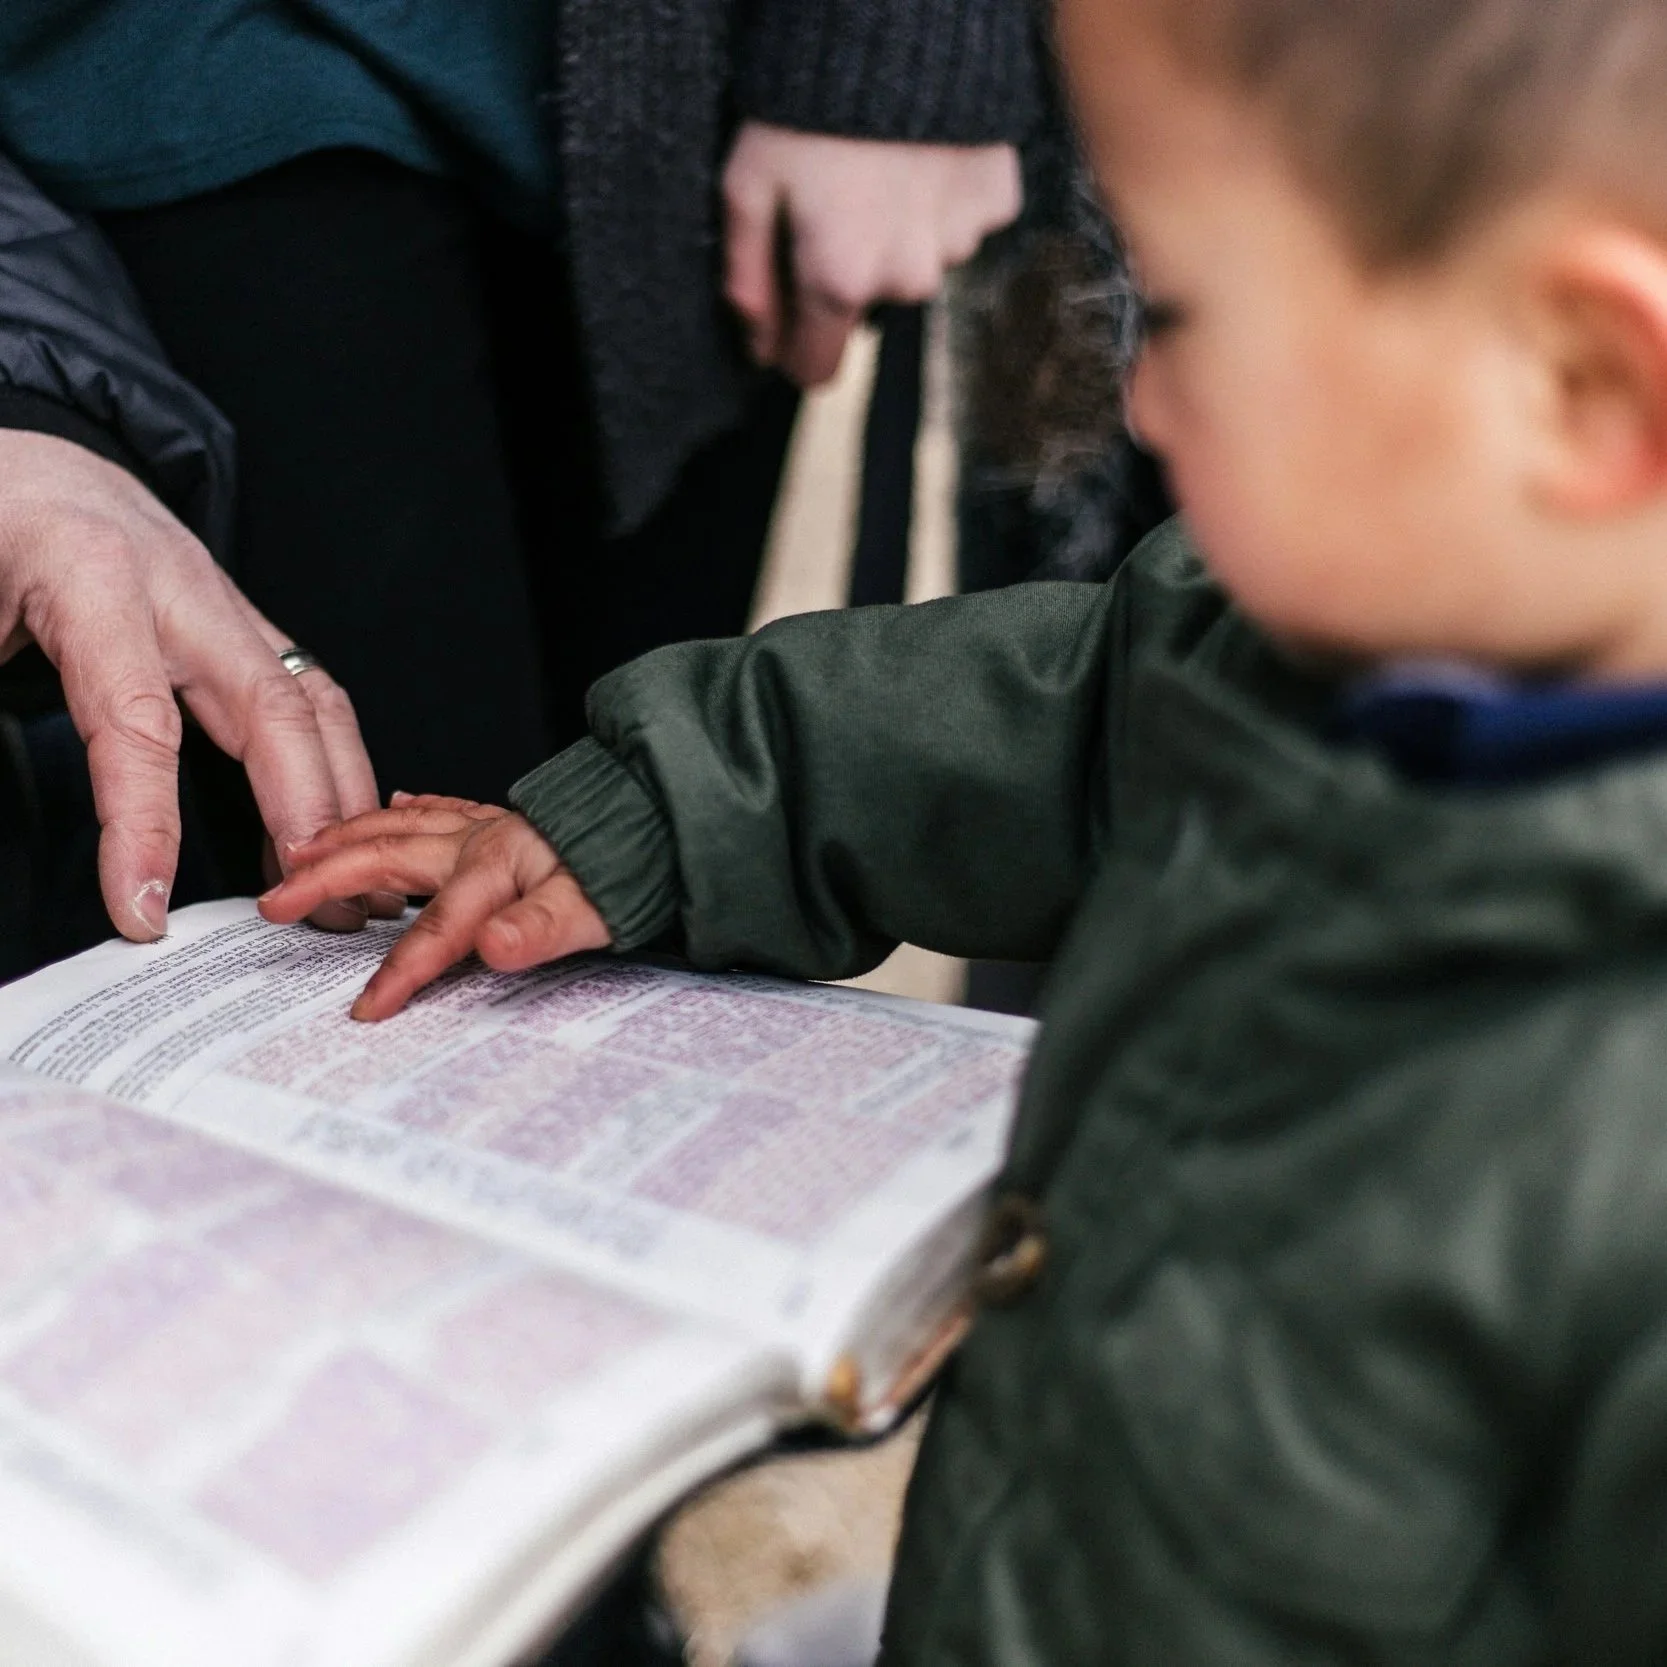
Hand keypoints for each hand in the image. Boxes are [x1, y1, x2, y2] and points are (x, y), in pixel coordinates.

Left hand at [0, 430, 382, 939]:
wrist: (35, 467)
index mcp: (94, 575)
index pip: (136, 721)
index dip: (144, 825)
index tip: (142, 910)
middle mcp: (183, 588)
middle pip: (273, 709)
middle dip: (306, 814)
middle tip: (317, 909)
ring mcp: (227, 603)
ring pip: (315, 702)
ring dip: (343, 797)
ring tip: (348, 884)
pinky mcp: (247, 624)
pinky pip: (314, 696)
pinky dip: (339, 766)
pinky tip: (336, 823)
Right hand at [258, 794, 612, 1019]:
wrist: (669, 819)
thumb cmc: (634, 868)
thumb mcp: (597, 910)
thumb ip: (541, 929)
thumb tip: (493, 948)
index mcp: (497, 866)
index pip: (435, 929)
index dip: (400, 972)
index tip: (366, 1010)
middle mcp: (483, 840)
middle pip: (388, 858)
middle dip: (328, 880)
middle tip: (276, 901)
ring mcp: (491, 825)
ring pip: (402, 825)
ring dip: (349, 837)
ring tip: (302, 848)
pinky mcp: (506, 820)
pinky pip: (442, 807)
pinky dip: (410, 808)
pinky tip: (396, 804)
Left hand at [723, 124, 1021, 385]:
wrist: (898, 23)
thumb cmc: (805, 104)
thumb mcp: (747, 185)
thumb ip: (748, 277)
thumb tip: (759, 347)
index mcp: (839, 281)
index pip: (817, 368)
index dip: (794, 348)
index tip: (786, 317)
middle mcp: (905, 279)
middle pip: (867, 308)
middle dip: (847, 273)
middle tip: (832, 203)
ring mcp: (958, 243)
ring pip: (917, 264)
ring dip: (897, 234)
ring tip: (877, 170)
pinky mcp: (995, 202)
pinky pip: (962, 222)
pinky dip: (941, 200)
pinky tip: (921, 157)